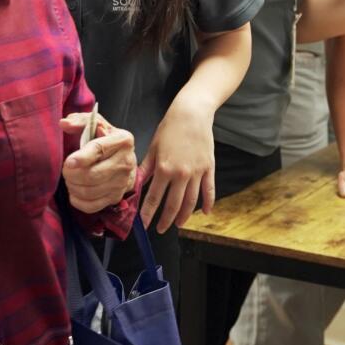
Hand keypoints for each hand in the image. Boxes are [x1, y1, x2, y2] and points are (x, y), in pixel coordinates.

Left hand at [58, 116, 135, 211]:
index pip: (100, 149)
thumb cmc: (105, 139)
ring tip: (70, 179)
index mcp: (122, 140)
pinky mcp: (116, 197)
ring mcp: (123, 182)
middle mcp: (126, 162)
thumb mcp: (96, 125)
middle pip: (93, 175)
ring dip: (73, 187)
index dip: (82, 157)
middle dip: (72, 175)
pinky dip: (77, 200)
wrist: (124, 158)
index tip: (69, 162)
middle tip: (66, 170)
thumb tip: (64, 123)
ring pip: (90, 192)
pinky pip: (92, 206)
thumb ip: (79, 121)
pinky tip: (75, 191)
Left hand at [139, 98, 215, 231]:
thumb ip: (145, 169)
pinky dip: (208, 203)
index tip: (144, 225)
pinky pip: (209, 190)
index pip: (154, 198)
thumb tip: (135, 186)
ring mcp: (197, 173)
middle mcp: (181, 174)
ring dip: (184, 216)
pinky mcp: (209, 169)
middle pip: (173, 205)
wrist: (192, 114)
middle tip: (160, 229)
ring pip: (191, 202)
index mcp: (164, 169)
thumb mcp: (152, 147)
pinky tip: (205, 213)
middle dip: (165, 220)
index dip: (148, 214)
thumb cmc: (169, 128)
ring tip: (178, 224)